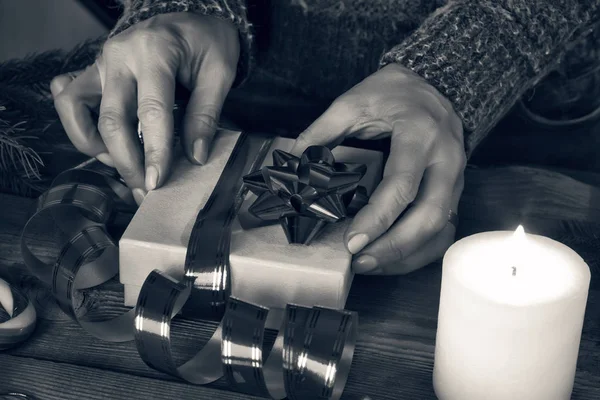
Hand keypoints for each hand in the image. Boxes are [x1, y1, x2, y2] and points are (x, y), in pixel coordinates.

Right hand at [51, 13, 239, 203]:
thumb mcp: (219, 73)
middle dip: (126, 162)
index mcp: (155, 52)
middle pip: (111, 119)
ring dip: (95, 146)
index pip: (151, 112)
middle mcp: (120, 56)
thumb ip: (206, 114)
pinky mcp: (93, 71)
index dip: (154, 152)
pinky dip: (80, 126)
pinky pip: (70, 100)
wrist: (189, 17)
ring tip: (124, 165)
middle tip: (145, 189)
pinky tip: (102, 143)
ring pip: (76, 109)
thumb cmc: (206, 42)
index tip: (157, 182)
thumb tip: (195, 157)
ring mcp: (101, 62)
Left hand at [290, 64, 465, 274]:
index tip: (351, 242)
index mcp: (419, 134)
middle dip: (394, 246)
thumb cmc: (394, 93)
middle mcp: (445, 160)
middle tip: (359, 262)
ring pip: (441, 229)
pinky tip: (392, 258)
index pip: (402, 184)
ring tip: (371, 265)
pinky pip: (445, 230)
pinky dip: (421, 250)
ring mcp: (456, 178)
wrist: (436, 83)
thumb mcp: (354, 101)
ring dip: (407, 254)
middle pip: (430, 216)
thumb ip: (322, 131)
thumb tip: (292, 162)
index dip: (377, 217)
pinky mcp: (456, 191)